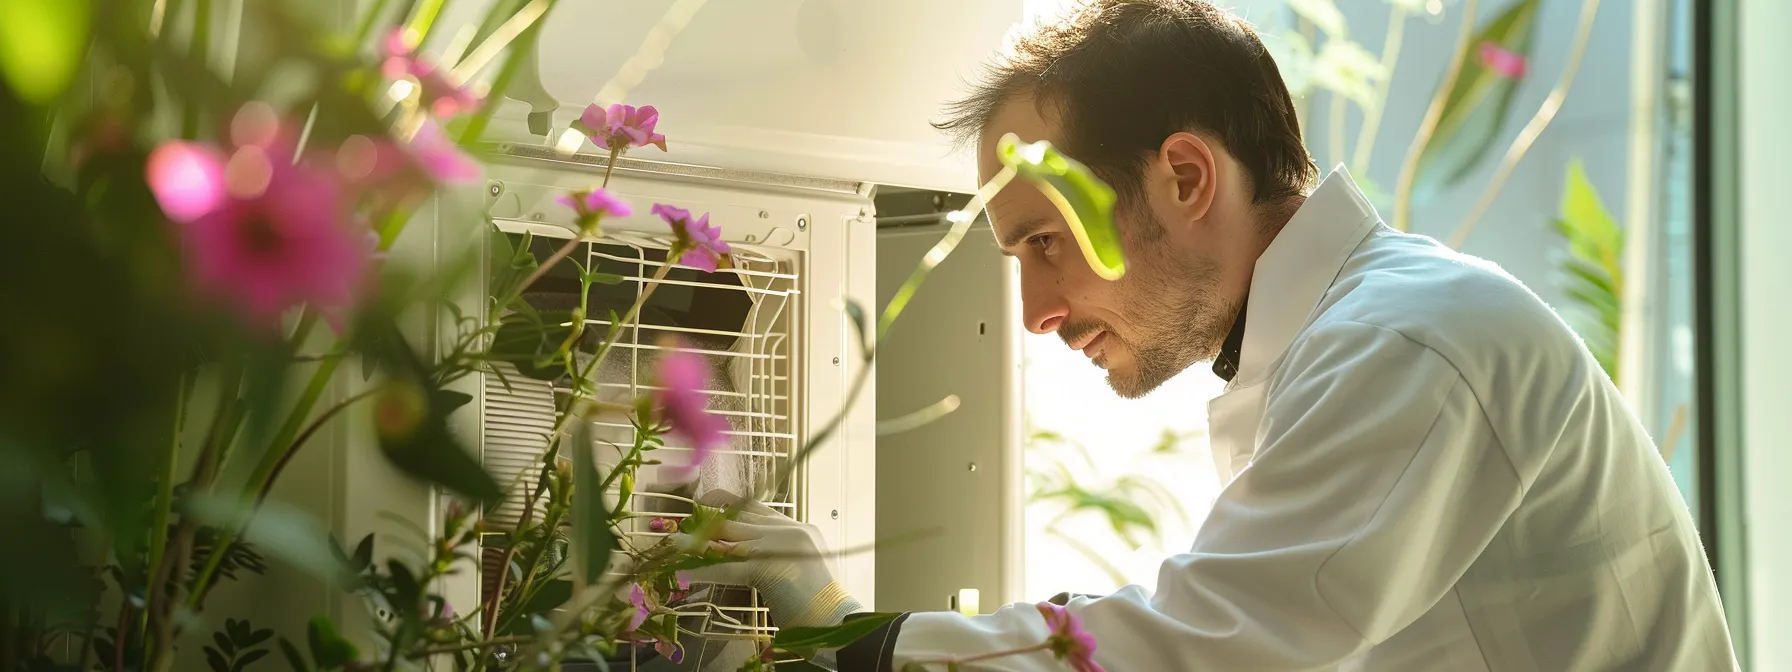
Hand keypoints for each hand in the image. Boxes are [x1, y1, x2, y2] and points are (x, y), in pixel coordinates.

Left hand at [677, 490, 863, 627]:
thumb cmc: (822, 606)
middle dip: (710, 520)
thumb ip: (779, 558)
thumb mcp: (801, 572)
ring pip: (731, 539)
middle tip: (686, 519)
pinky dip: (704, 569)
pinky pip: (728, 567)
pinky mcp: (769, 567)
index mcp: (802, 531)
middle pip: (742, 518)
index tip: (709, 500)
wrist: (839, 623)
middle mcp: (792, 531)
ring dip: (700, 543)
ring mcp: (781, 546)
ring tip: (675, 543)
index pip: (760, 509)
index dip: (732, 504)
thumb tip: (743, 556)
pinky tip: (684, 571)